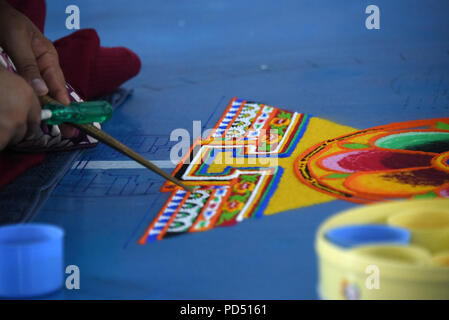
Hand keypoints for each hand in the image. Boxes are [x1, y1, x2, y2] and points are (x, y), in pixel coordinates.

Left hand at [0, 0, 75, 137]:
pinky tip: (38, 114)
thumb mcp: (17, 41)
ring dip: (48, 110)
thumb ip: (28, 66)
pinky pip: (32, 90)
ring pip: (44, 94)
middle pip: (55, 93)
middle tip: (68, 132)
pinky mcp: (23, 74)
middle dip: (61, 113)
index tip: (67, 120)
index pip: (59, 85)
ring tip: (55, 129)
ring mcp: (34, 71)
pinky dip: (36, 103)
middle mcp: (44, 67)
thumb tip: (41, 92)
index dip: (64, 104)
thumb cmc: (6, 21)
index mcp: (49, 58)